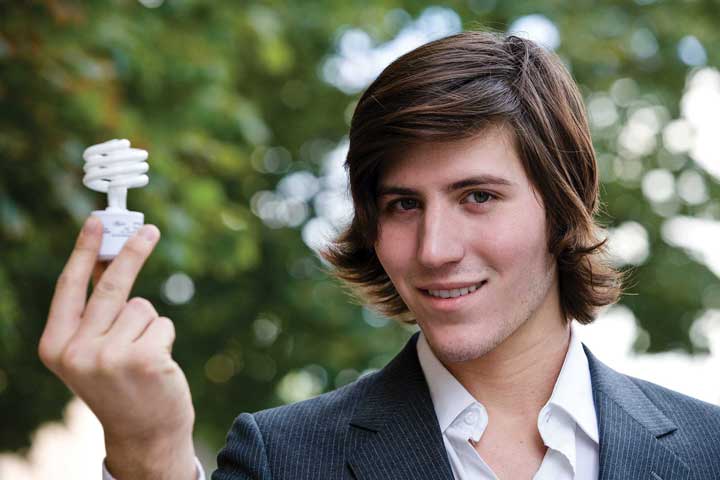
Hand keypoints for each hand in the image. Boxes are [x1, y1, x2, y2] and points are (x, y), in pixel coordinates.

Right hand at [38, 216, 196, 479]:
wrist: (143, 433)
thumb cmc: (119, 384)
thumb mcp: (93, 349)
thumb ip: (96, 308)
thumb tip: (110, 257)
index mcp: (55, 347)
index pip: (69, 287)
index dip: (85, 250)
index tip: (98, 220)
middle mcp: (76, 353)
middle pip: (110, 287)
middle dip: (132, 253)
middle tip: (150, 230)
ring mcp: (109, 357)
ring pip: (142, 308)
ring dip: (149, 325)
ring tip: (142, 356)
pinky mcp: (144, 359)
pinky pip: (162, 323)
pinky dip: (164, 337)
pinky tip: (156, 365)